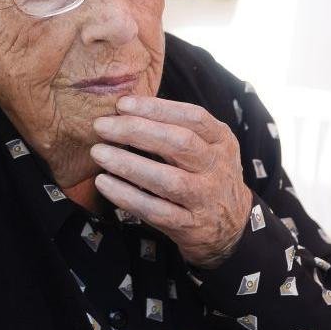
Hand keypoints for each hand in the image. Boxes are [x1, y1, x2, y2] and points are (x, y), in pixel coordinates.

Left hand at [90, 95, 252, 268]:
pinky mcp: (189, 226)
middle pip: (179, 143)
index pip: (193, 117)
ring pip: (168, 180)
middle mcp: (216, 168)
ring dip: (129, 164)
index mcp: (221, 140)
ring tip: (98, 153)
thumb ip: (179, 127)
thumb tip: (127, 107)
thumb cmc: (207, 175)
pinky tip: (104, 182)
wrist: (232, 226)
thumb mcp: (209, 146)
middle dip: (137, 131)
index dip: (157, 108)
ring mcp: (204, 199)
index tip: (122, 104)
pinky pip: (155, 210)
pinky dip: (127, 196)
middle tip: (102, 125)